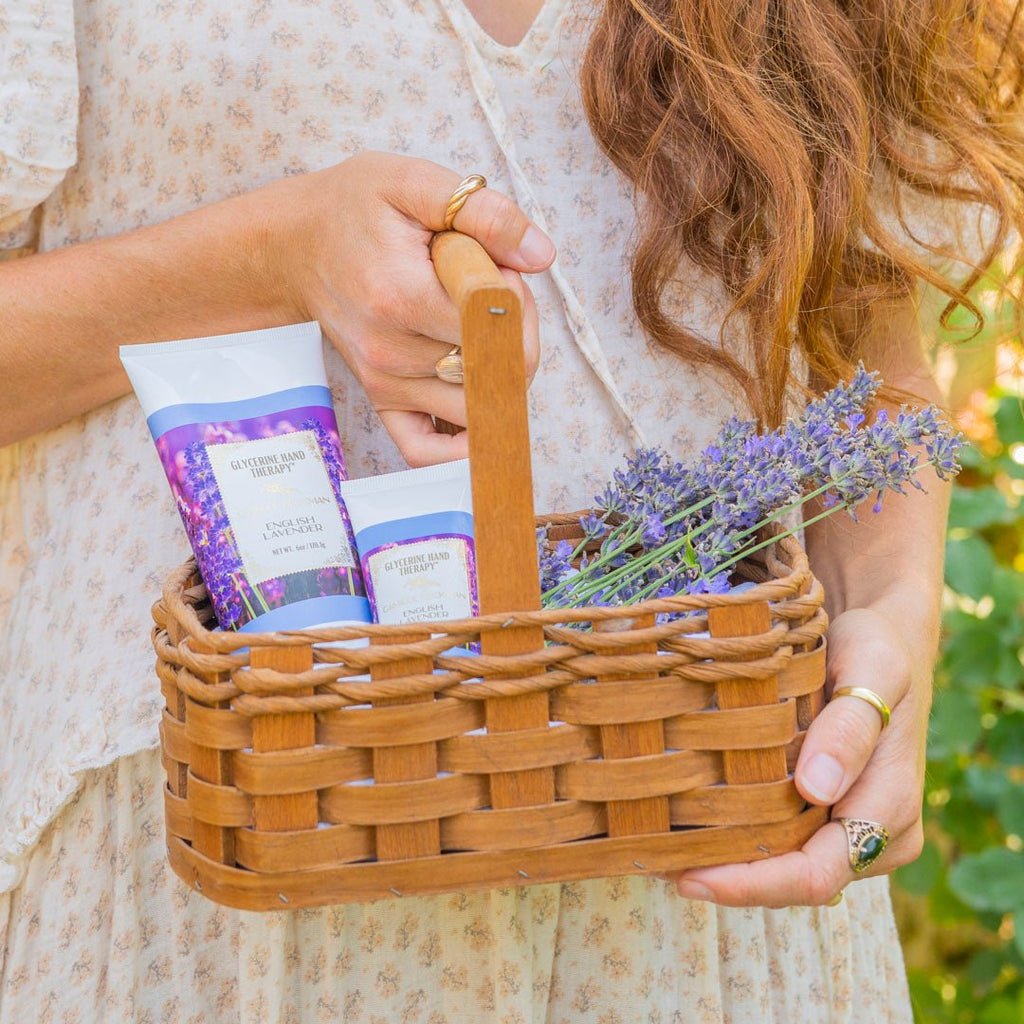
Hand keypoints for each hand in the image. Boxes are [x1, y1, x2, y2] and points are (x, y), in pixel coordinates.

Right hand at [265, 151, 553, 466]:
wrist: (295, 246)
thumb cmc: (356, 209)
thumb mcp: (415, 182)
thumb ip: (484, 211)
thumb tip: (541, 255)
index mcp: (402, 297)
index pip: (498, 324)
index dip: (517, 296)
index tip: (497, 265)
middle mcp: (391, 352)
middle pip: (496, 367)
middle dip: (513, 331)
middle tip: (490, 292)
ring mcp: (385, 383)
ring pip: (480, 405)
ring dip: (497, 371)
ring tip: (473, 325)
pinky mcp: (383, 401)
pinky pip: (427, 451)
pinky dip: (462, 445)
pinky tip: (479, 414)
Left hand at [670, 606, 929, 906]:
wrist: (882, 638)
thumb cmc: (877, 650)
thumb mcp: (874, 670)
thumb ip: (850, 728)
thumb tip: (815, 789)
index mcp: (892, 810)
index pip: (817, 874)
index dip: (754, 885)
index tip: (691, 876)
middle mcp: (876, 835)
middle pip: (795, 884)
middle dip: (731, 882)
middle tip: (656, 866)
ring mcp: (850, 826)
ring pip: (785, 867)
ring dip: (730, 866)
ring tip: (661, 853)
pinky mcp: (826, 812)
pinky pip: (784, 839)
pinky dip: (740, 840)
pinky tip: (689, 828)